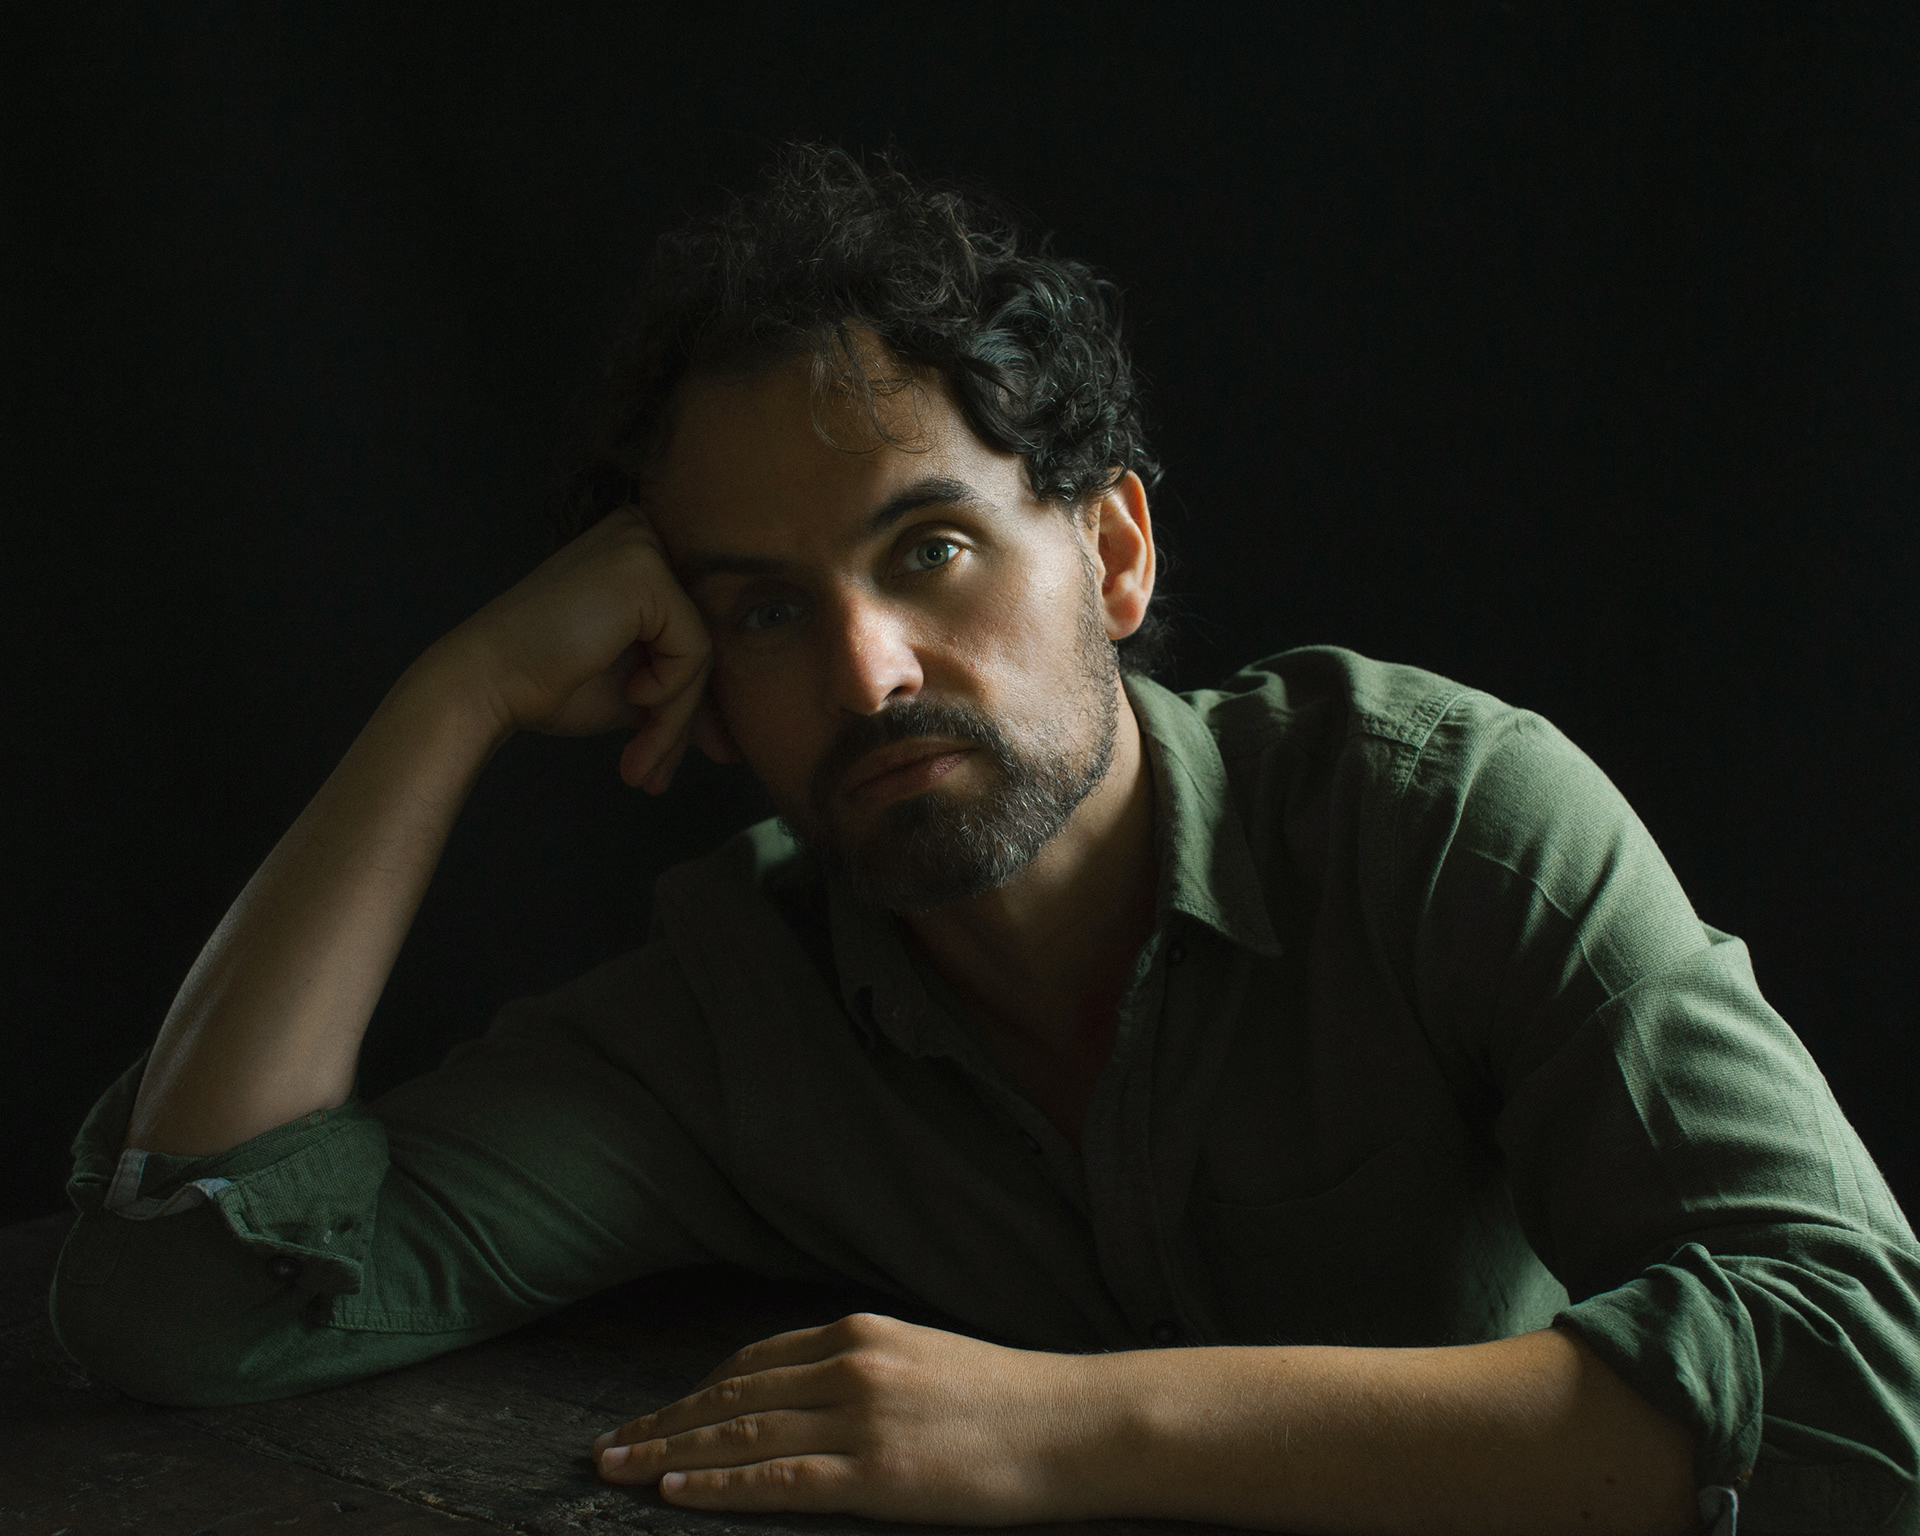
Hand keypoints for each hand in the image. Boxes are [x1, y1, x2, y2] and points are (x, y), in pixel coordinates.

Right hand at [429, 506, 717, 792]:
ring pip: (700, 650)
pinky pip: (693, 649)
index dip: (690, 699)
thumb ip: (681, 696)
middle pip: (698, 640)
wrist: (487, 683)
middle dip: (683, 719)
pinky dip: (668, 691)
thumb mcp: (634, 687)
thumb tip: (729, 743)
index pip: (691, 629)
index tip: (678, 757)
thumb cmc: (549, 681)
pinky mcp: (644, 571)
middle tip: (654, 775)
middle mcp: (644, 533)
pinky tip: (630, 693)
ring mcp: (644, 546)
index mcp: (641, 551)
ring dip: (673, 719)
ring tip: (641, 764)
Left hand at [592, 1313, 1103, 1523]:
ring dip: (669, 1453)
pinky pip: (778, 1480)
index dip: (694, 1393)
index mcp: (860, 1335)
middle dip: (662, 1423)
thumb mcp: (925, 1362)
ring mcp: (859, 1418)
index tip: (652, 1414)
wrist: (1074, 1424)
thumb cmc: (1009, 1401)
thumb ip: (865, 1372)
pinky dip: (718, 1485)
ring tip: (617, 1471)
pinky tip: (675, 1491)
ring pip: (740, 1436)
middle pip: (731, 1398)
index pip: (752, 1365)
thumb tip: (811, 1397)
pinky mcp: (875, 1474)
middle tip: (604, 1450)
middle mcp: (849, 1366)